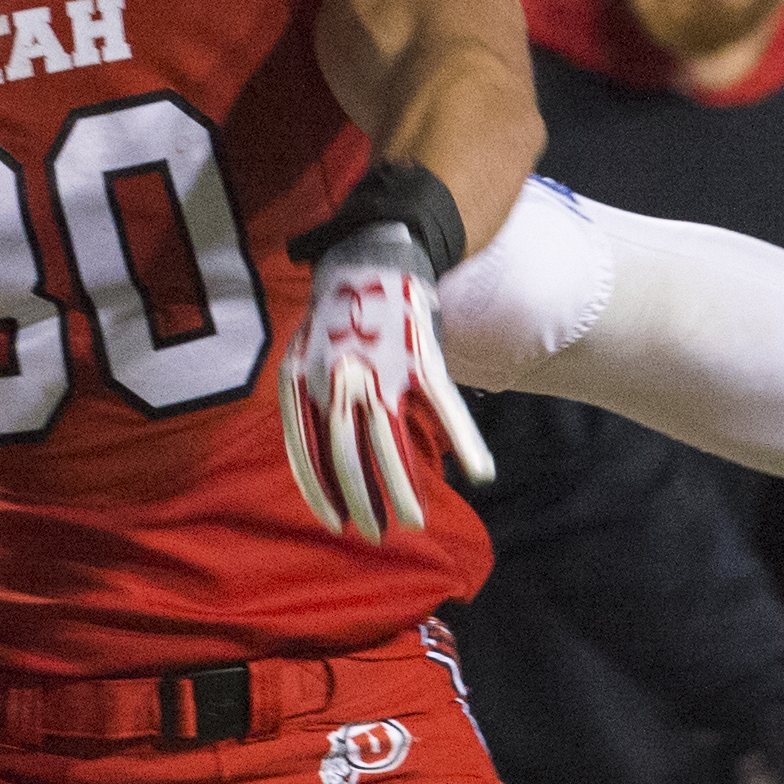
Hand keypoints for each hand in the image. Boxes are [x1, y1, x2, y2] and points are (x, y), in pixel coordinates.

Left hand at [278, 221, 493, 540]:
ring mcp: (381, 368)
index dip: (321, 491)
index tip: (335, 525)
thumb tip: (324, 446)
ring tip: (414, 523)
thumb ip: (314, 395)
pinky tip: (479, 471)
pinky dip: (464, 440)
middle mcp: (339, 378)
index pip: (308, 451)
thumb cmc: (340, 305)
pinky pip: (444, 406)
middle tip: (377, 534)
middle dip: (362, 499)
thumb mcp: (308, 348)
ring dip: (403, 487)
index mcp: (304, 378)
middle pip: (348, 453)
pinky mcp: (419, 355)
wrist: (372, 249)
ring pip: (392, 440)